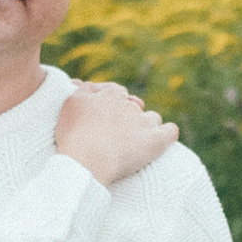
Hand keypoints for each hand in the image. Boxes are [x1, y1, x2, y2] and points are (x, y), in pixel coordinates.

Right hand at [52, 79, 176, 188]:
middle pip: (134, 106)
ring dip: (147, 126)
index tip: (105, 120)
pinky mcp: (156, 140)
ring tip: (135, 143)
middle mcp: (129, 105)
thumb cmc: (74, 135)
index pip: (116, 93)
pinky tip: (160, 141)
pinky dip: (167, 135)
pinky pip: (171, 131)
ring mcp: (144, 122)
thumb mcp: (70, 104)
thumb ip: (81, 90)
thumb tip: (81, 81)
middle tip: (116, 135)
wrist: (87, 160)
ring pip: (152, 118)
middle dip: (128, 117)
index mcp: (110, 95)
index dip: (112, 105)